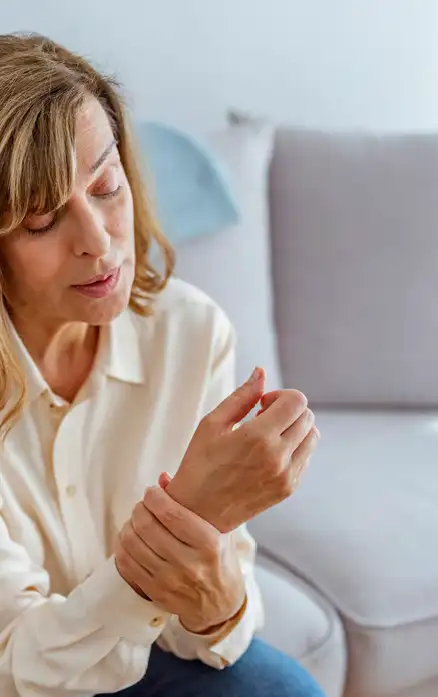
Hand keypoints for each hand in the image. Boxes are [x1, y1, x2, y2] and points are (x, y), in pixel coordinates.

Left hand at [115, 486, 245, 633]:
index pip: (172, 514)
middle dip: (139, 509)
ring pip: (133, 544)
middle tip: (142, 505)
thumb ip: (192, 504)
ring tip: (135, 520)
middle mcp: (189, 563)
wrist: (219, 605)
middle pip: (147, 527)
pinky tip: (128, 538)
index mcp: (209, 544)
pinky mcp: (155, 592)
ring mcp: (170, 580)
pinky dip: (122, 546)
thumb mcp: (219, 530)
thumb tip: (162, 478)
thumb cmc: (220, 560)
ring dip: (128, 526)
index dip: (154, 497)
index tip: (151, 491)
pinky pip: (126, 565)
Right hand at [166, 367, 319, 532]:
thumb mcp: (212, 425)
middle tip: (261, 418)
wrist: (198, 514)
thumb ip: (241, 396)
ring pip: (312, 436)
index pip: (296, 401)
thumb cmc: (199, 465)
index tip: (260, 405)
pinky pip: (306, 457)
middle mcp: (279, 457)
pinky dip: (294, 447)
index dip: (280, 395)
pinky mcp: (288, 489)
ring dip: (295, 427)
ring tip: (268, 435)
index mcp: (258, 437)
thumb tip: (261, 372)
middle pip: (307, 416)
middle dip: (287, 409)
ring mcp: (287, 476)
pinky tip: (269, 453)